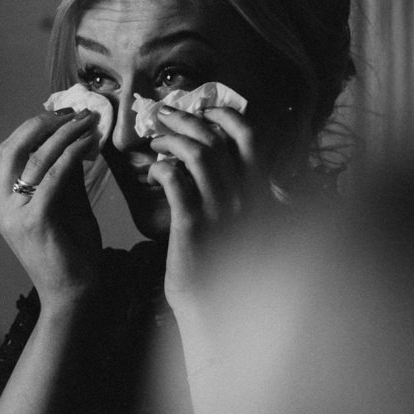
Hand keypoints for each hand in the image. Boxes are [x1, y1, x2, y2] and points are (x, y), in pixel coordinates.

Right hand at [0, 108, 103, 306]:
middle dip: (43, 124)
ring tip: (87, 121)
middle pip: (13, 149)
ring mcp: (15, 215)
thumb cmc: (73, 255)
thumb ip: (66, 177)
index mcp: (5, 203)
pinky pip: (53, 178)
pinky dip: (70, 156)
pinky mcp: (35, 222)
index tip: (62, 113)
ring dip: (62, 134)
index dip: (33, 128)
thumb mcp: (68, 207)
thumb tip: (75, 140)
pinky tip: (88, 145)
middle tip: (73, 111)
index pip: (10, 153)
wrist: (74, 297)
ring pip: (34, 160)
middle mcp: (4, 207)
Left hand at [145, 105, 272, 309]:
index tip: (205, 107)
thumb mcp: (248, 224)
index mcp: (259, 192)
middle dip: (187, 119)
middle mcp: (245, 197)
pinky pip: (175, 182)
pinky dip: (161, 168)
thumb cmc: (227, 262)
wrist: (216, 305)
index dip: (226, 116)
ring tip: (155, 142)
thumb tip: (240, 165)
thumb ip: (247, 193)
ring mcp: (220, 211)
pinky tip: (153, 171)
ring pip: (195, 155)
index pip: (249, 138)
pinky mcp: (193, 226)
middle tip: (164, 115)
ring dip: (171, 141)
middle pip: (216, 140)